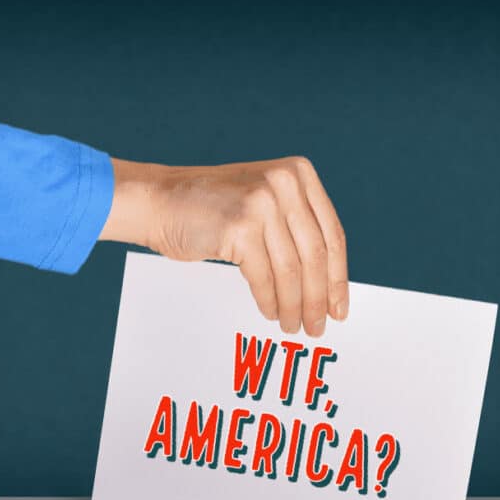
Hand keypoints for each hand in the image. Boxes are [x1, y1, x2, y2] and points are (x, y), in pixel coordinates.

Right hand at [100, 156, 347, 336]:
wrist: (158, 200)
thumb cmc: (210, 208)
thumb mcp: (265, 201)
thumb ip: (295, 226)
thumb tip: (327, 283)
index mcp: (299, 173)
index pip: (331, 234)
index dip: (338, 277)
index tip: (340, 307)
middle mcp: (285, 182)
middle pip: (315, 254)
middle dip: (318, 298)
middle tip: (318, 326)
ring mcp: (262, 202)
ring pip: (292, 270)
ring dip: (294, 305)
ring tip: (293, 325)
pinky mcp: (240, 226)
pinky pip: (264, 277)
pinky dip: (269, 300)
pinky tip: (270, 312)